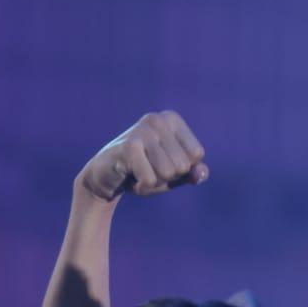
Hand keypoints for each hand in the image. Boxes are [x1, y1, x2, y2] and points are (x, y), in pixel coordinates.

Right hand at [77, 111, 208, 203]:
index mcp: (172, 120)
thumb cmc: (145, 171)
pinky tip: (130, 176)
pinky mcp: (128, 146)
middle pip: (183, 165)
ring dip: (155, 181)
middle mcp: (158, 120)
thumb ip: (193, 173)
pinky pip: (150, 179)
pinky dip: (143, 186)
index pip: (197, 155)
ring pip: (168, 173)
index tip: (162, 162)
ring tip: (140, 171)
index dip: (182, 168)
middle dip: (167, 176)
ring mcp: (142, 131)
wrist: (105, 175)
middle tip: (148, 168)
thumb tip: (201, 172)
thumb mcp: (174, 174)